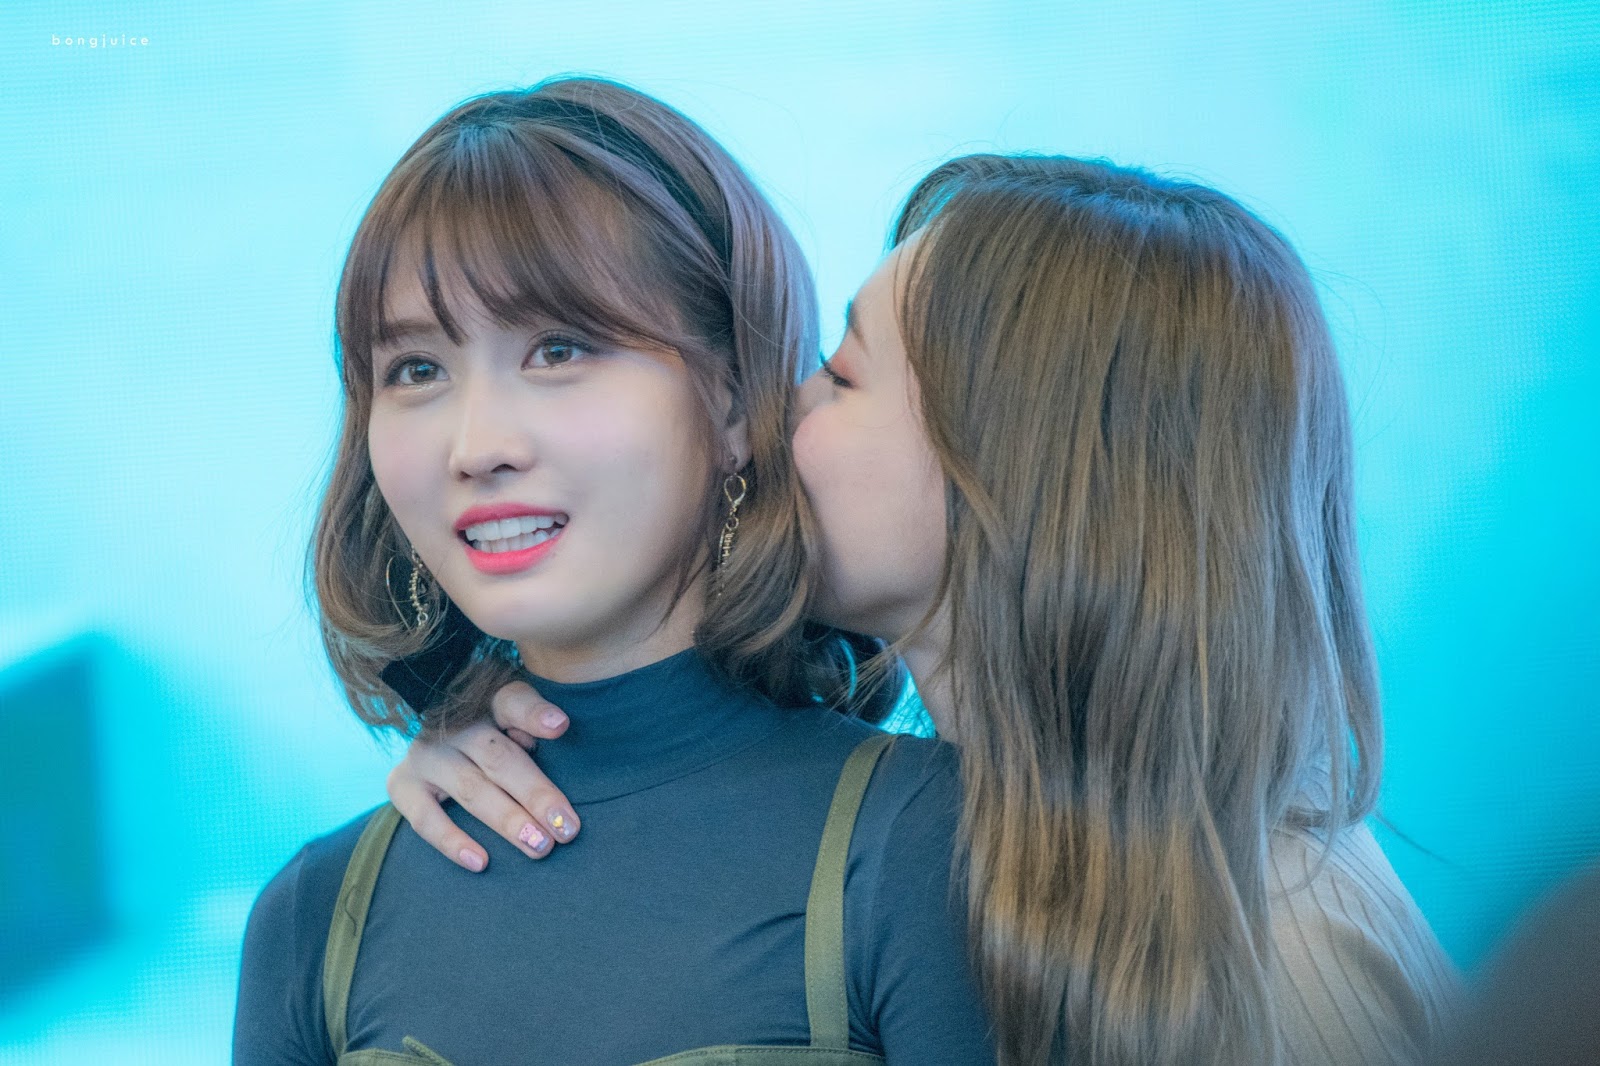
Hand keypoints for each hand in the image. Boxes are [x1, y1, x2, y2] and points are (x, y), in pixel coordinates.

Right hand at [385, 680, 580, 871]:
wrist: (435, 740)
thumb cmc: (493, 735)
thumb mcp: (515, 720)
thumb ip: (533, 722)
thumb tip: (557, 727)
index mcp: (487, 701)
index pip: (512, 702)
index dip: (535, 714)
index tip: (561, 727)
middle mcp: (452, 724)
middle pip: (499, 758)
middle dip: (536, 795)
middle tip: (567, 829)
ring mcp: (425, 754)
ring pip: (471, 789)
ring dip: (508, 821)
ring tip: (539, 846)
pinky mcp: (401, 783)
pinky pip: (425, 818)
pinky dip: (451, 842)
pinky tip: (480, 862)